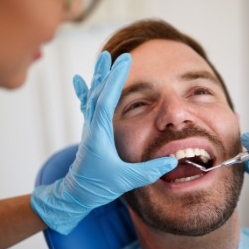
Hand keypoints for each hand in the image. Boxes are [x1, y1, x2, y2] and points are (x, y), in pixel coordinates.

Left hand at [31, 52, 176, 233]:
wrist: (76, 194)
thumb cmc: (98, 186)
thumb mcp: (126, 180)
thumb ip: (149, 170)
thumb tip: (172, 161)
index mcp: (99, 134)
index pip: (106, 100)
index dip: (115, 79)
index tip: (123, 61)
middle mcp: (92, 127)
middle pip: (98, 93)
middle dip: (107, 73)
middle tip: (114, 55)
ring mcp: (90, 129)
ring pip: (92, 97)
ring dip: (99, 78)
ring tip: (102, 60)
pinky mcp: (91, 132)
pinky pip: (88, 106)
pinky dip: (86, 91)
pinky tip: (79, 82)